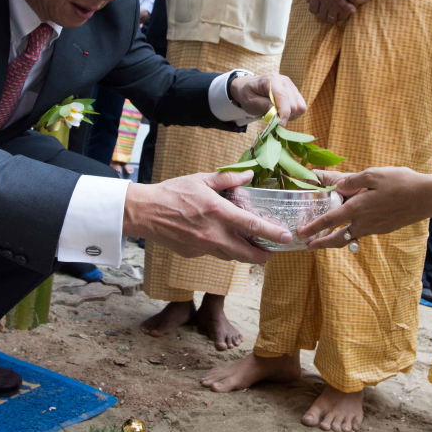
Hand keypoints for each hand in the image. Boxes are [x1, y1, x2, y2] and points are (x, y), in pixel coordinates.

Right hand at [122, 170, 291, 263]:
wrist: (145, 212)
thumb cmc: (172, 192)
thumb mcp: (201, 180)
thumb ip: (227, 179)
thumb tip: (249, 175)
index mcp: (218, 213)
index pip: (252, 226)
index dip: (272, 233)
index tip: (286, 237)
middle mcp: (213, 234)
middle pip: (246, 254)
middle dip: (263, 257)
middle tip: (271, 253)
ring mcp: (202, 247)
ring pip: (231, 257)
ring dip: (242, 254)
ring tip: (250, 247)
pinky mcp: (193, 254)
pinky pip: (213, 253)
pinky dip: (219, 248)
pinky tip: (217, 239)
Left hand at [229, 73, 306, 119]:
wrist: (249, 86)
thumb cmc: (248, 93)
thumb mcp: (250, 101)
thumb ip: (263, 105)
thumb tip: (277, 114)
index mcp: (272, 80)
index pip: (283, 97)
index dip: (283, 112)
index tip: (280, 125)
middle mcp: (285, 81)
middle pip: (293, 104)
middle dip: (284, 116)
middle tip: (272, 121)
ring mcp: (292, 86)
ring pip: (300, 107)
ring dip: (290, 116)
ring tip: (277, 116)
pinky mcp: (295, 93)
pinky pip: (301, 107)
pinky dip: (293, 114)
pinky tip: (282, 113)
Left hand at [297, 167, 431, 245]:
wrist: (427, 197)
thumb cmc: (401, 182)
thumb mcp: (374, 174)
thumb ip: (352, 180)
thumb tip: (336, 185)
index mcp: (358, 208)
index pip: (329, 221)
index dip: (313, 228)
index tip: (302, 234)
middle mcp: (364, 222)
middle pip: (338, 239)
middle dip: (322, 244)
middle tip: (309, 246)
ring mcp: (375, 228)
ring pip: (350, 237)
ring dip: (336, 239)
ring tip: (326, 238)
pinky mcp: (384, 228)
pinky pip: (363, 232)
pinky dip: (352, 232)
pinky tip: (352, 226)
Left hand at [308, 0, 357, 24]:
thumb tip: (307, 1)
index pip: (313, 9)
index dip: (317, 10)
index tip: (320, 9)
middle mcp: (325, 1)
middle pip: (322, 17)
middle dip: (325, 17)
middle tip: (329, 14)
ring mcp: (334, 6)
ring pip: (331, 19)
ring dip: (333, 18)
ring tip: (337, 14)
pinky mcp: (345, 8)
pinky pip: (342, 17)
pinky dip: (343, 16)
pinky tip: (344, 11)